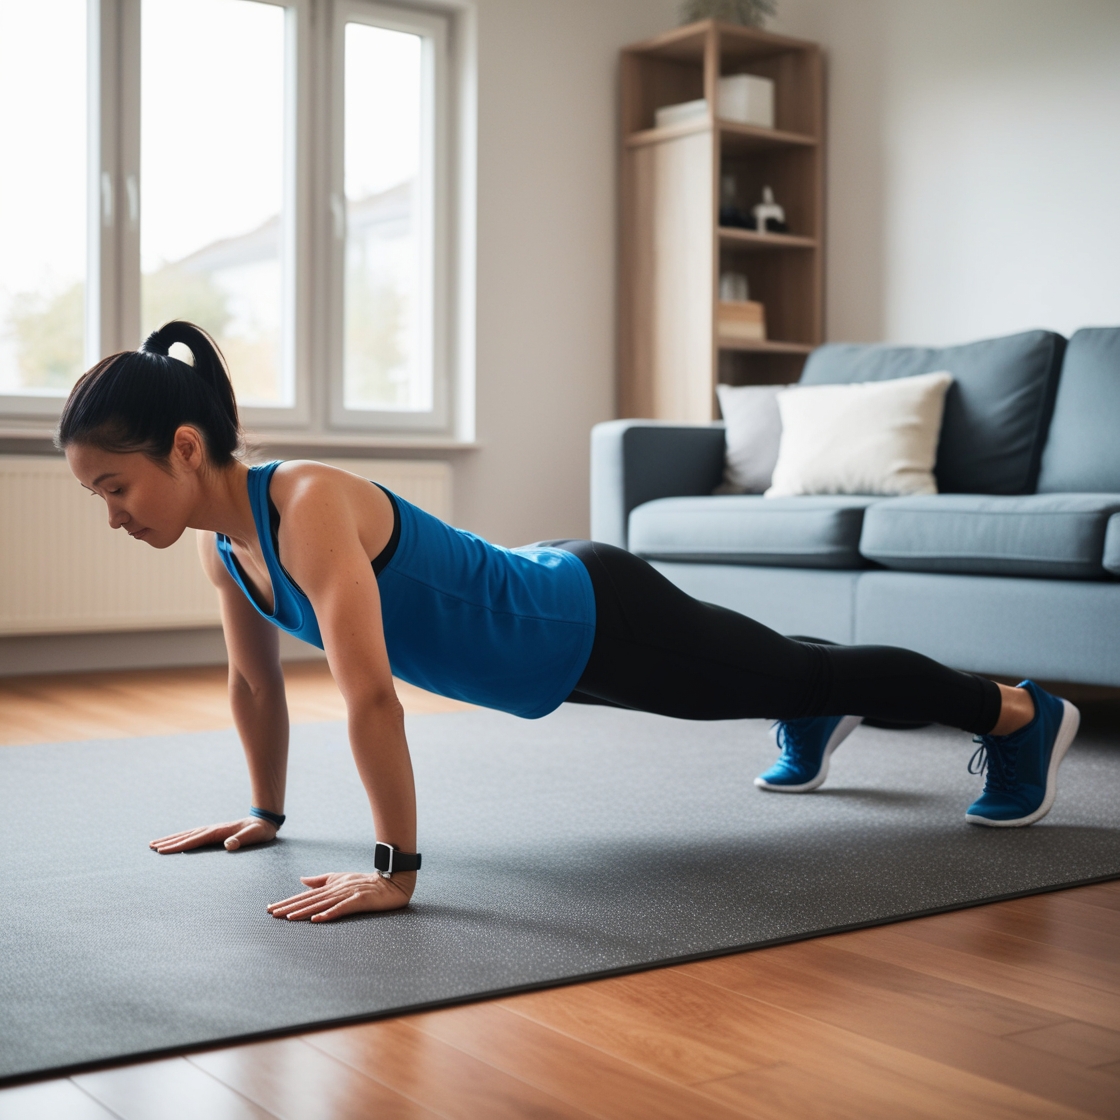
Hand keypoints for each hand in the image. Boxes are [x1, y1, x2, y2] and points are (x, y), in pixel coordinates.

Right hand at [149, 817, 277, 853]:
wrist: (265, 820)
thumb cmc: (260, 831)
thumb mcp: (254, 836)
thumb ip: (242, 840)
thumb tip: (229, 845)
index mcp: (219, 832)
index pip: (195, 840)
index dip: (179, 846)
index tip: (163, 851)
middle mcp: (212, 829)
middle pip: (186, 835)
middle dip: (169, 842)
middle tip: (151, 847)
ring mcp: (213, 829)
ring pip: (188, 834)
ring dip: (172, 839)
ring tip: (156, 844)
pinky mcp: (215, 832)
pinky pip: (193, 835)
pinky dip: (182, 838)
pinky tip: (175, 842)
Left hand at [267, 871, 414, 921]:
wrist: (391, 883)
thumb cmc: (366, 882)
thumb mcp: (341, 878)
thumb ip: (321, 880)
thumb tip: (302, 880)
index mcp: (330, 886)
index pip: (305, 895)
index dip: (287, 902)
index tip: (270, 908)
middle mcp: (335, 890)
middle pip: (309, 900)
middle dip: (289, 907)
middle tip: (271, 914)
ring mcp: (346, 895)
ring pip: (320, 904)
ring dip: (304, 911)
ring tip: (288, 918)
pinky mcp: (358, 901)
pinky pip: (341, 909)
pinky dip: (328, 914)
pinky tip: (316, 919)